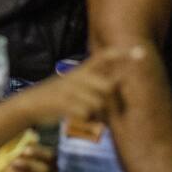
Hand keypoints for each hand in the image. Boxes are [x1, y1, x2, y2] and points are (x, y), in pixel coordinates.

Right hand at [22, 47, 137, 124]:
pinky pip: (86, 114)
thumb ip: (92, 80)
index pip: (103, 57)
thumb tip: (115, 84)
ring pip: (98, 103)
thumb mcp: (72, 81)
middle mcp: (77, 77)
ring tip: (86, 113)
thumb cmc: (56, 94)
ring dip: (97, 112)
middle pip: (107, 86)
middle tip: (104, 107)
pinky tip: (78, 118)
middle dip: (110, 99)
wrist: (31, 102)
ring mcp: (71, 90)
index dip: (122, 54)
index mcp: (81, 70)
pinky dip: (86, 119)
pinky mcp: (65, 103)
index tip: (140, 52)